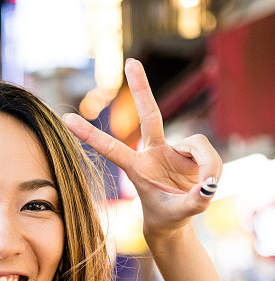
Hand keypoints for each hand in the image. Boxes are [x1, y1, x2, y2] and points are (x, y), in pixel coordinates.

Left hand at [63, 58, 221, 240]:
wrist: (174, 219)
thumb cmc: (169, 216)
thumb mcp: (182, 213)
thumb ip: (196, 200)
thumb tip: (209, 184)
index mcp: (136, 169)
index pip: (111, 149)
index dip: (90, 135)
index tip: (67, 119)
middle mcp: (152, 152)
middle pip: (151, 114)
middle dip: (142, 87)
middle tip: (130, 60)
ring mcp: (171, 148)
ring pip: (198, 145)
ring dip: (208, 167)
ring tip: (204, 188)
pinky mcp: (190, 149)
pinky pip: (208, 152)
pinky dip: (213, 168)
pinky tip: (208, 182)